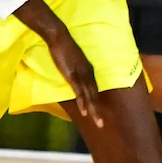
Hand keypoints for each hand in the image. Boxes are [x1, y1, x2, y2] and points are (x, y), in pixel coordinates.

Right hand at [14, 0, 101, 127]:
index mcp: (89, 71)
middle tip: (101, 125)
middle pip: (95, 95)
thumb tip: (76, 78)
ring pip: (90, 96)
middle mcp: (88, 74)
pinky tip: (85, 112)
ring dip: (93, 110)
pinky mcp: (73, 75)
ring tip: (98, 123)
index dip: (97, 102)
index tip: (99, 113)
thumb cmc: (64, 48)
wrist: (60, 37)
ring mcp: (81, 75)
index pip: (94, 90)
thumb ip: (76, 70)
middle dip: (98, 111)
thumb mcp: (73, 61)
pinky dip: (83, 102)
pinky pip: (79, 92)